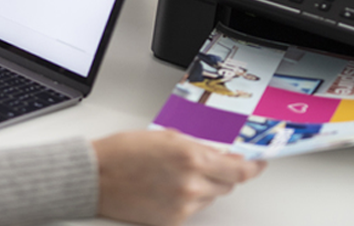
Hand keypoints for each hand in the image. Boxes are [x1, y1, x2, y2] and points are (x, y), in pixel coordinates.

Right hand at [92, 130, 264, 225]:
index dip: (253, 167)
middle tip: (209, 164)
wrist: (94, 178)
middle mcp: (191, 182)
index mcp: (191, 156)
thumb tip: (219, 153)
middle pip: (227, 184)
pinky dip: (188, 200)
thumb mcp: (164, 137)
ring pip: (210, 197)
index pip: (238, 169)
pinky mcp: (173, 221)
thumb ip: (196, 145)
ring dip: (204, 186)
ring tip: (177, 175)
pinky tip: (167, 189)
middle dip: (223, 173)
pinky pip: (193, 210)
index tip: (259, 164)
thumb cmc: (122, 153)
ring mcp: (183, 205)